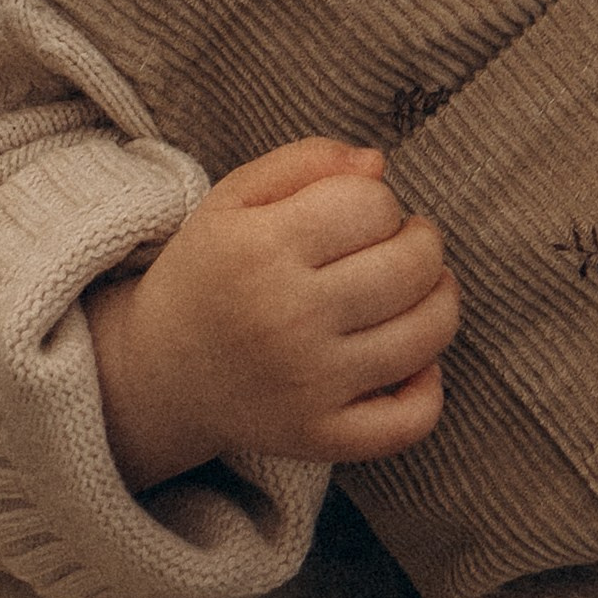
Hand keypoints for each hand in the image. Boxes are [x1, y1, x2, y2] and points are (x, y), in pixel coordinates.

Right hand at [87, 136, 459, 489]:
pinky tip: (411, 360)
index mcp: (259, 250)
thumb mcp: (234, 198)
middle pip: (412, 264)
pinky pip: (412, 418)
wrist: (158, 371)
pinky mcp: (320, 436)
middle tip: (397, 244)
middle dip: (420, 241)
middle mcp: (286, 319)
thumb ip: (306, 160)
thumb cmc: (210, 270)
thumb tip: (379, 165)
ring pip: (428, 333)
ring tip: (416, 288)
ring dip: (439, 298)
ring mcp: (308, 386)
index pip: (372, 203)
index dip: (378, 199)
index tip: (357, 213)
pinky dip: (428, 386)